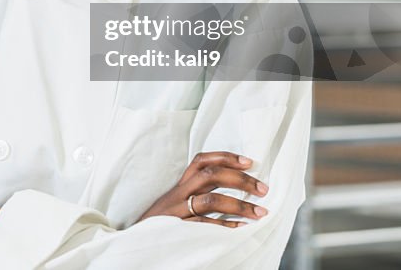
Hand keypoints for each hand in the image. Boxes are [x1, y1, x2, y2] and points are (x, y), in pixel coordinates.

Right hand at [136, 151, 269, 227]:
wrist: (137, 241)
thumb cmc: (161, 222)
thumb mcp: (176, 202)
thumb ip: (196, 193)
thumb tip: (232, 187)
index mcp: (180, 186)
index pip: (201, 161)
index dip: (225, 157)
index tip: (249, 161)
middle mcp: (178, 195)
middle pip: (210, 176)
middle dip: (240, 179)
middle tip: (263, 189)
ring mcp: (178, 212)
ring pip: (210, 201)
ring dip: (240, 205)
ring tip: (260, 213)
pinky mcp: (179, 231)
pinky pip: (205, 226)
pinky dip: (226, 226)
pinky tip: (242, 229)